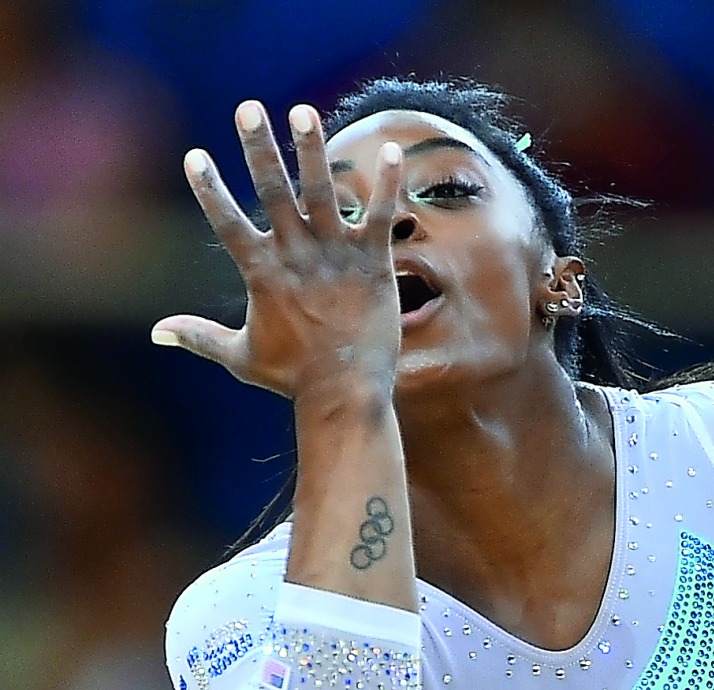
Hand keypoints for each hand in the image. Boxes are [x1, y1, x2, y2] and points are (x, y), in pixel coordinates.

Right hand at [151, 102, 403, 396]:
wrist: (346, 394)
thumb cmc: (293, 377)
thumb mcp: (240, 355)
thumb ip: (198, 337)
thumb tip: (156, 334)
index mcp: (262, 274)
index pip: (228, 223)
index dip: (210, 189)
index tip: (195, 156)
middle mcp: (296, 257)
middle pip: (272, 192)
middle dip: (258, 148)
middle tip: (248, 108)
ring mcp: (335, 257)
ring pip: (322, 192)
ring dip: (312, 150)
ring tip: (303, 111)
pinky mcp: (373, 263)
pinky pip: (379, 216)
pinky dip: (387, 185)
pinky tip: (393, 151)